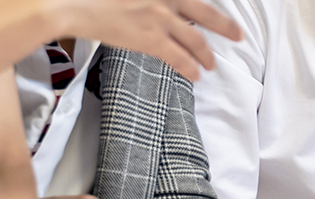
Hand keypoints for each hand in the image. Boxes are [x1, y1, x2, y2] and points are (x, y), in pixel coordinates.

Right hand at [42, 0, 243, 81]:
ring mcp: (160, 19)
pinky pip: (179, 57)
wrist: (75, 5)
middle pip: (207, 13)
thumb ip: (146, 0)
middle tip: (238, 35)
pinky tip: (196, 75)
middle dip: (226, 26)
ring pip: (195, 40)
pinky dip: (190, 68)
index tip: (218, 15)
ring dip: (206, 55)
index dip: (208, 10)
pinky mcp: (151, 39)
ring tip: (211, 64)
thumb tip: (155, 10)